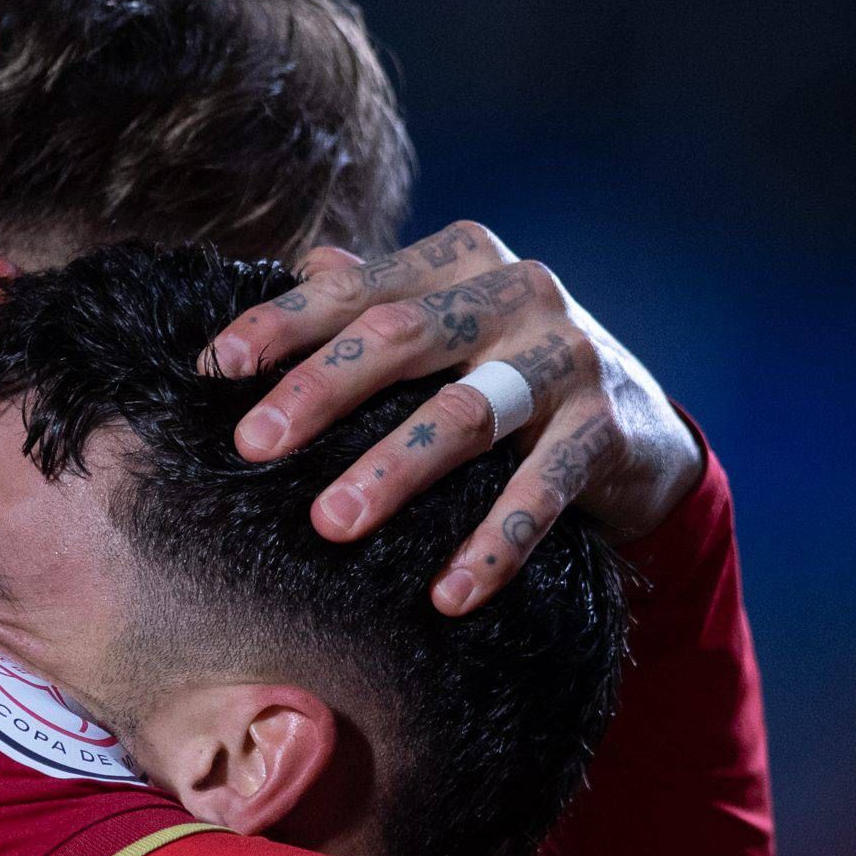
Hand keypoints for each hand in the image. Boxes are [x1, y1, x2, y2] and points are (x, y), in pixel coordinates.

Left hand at [203, 221, 702, 612]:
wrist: (641, 429)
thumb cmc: (508, 371)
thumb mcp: (446, 326)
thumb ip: (376, 297)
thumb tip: (299, 264)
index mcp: (461, 260)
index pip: (357, 288)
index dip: (283, 323)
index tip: (214, 365)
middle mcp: (517, 291)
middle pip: (401, 336)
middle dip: (320, 391)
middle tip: (255, 446)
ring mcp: (567, 357)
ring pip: (465, 413)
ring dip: (394, 470)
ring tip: (332, 524)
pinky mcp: (605, 430)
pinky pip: (540, 490)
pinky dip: (494, 544)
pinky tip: (449, 595)